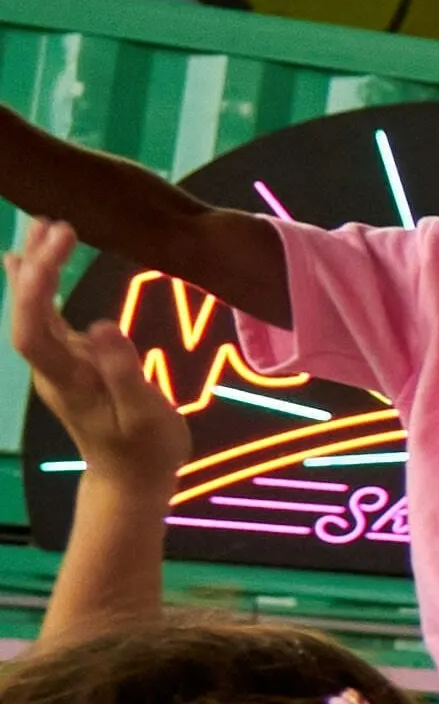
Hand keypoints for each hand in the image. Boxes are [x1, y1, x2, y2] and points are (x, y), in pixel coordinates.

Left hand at [8, 219, 180, 479]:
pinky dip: (35, 285)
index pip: (34, 329)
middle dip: (37, 267)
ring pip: (32, 311)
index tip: (61, 245)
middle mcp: (51, 368)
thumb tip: (100, 326)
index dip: (37, 286)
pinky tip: (26, 260)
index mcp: (67, 380)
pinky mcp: (68, 361)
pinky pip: (43, 316)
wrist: (130, 480)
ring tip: (43, 226)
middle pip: (27, 313)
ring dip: (35, 269)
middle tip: (56, 223)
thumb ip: (123, 372)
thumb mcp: (146, 416)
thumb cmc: (146, 450)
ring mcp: (56, 365)